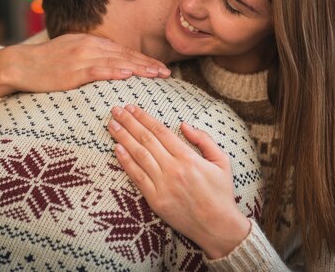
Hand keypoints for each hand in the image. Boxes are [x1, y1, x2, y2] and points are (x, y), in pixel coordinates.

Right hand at [0, 34, 170, 96]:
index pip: (124, 51)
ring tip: (157, 75)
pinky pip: (98, 70)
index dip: (144, 59)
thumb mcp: (73, 51)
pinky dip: (115, 71)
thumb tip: (113, 64)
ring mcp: (81, 58)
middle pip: (126, 55)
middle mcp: (89, 47)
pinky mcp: (72, 71)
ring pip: (117, 62)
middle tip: (167, 72)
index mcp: (91, 42)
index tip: (161, 67)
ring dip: (139, 68)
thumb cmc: (47, 62)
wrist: (20, 64)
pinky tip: (129, 74)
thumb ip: (93, 55)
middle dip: (148, 64)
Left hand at [107, 104, 250, 258]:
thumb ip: (204, 140)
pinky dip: (125, 162)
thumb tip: (183, 125)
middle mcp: (173, 169)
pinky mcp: (155, 200)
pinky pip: (137, 177)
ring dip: (123, 138)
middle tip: (116, 110)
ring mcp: (162, 185)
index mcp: (188, 158)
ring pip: (138, 155)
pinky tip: (116, 149)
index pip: (161, 131)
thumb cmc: (221, 193)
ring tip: (112, 125)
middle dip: (129, 122)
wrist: (218, 226)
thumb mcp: (222, 161)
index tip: (132, 107)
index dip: (144, 118)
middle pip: (146, 140)